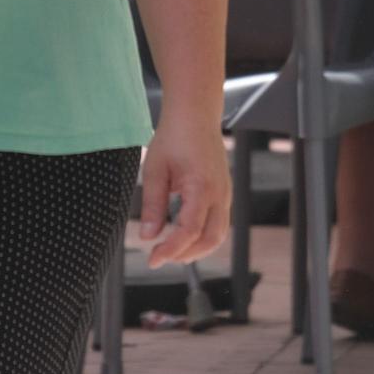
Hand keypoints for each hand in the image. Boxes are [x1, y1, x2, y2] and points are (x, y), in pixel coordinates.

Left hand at [138, 113, 231, 268]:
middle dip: (184, 254)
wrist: (195, 114)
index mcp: (202, 188)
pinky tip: (184, 235)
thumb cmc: (175, 136)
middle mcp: (220, 194)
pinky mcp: (224, 192)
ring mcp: (225, 194)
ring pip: (218, 235)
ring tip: (171, 250)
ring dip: (196, 248)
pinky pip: (219, 223)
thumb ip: (152, 205)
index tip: (153, 258)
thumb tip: (148, 235)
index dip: (171, 249)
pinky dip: (204, 236)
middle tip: (159, 256)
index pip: (189, 231)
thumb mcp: (155, 169)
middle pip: (209, 240)